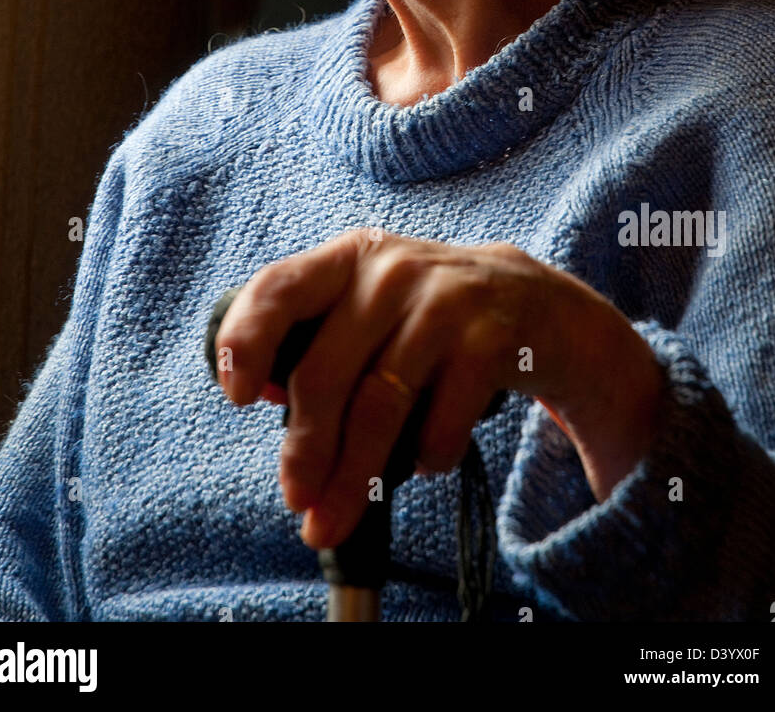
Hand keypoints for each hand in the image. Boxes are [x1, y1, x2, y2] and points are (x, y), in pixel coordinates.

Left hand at [214, 229, 665, 547]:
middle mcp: (392, 270)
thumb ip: (317, 336)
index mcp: (349, 257)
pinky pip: (439, 421)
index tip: (236, 398)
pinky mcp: (491, 340)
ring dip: (352, 477)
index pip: (278, 288)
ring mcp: (445, 302)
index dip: (247, 342)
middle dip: (304, 450)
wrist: (537, 304)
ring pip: (378, 407)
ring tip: (336, 517)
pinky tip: (424, 461)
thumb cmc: (427, 315)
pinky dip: (425, 457)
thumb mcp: (371, 303)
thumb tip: (257, 394)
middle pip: (325, 372)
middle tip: (297, 501)